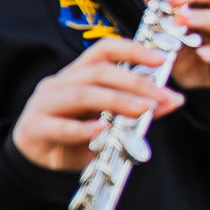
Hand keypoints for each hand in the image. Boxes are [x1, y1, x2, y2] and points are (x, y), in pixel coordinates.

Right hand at [11, 36, 183, 171]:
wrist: (37, 159)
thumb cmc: (75, 135)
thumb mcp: (108, 120)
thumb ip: (138, 108)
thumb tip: (173, 100)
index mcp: (77, 74)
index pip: (103, 50)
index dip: (132, 50)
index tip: (161, 60)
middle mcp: (59, 83)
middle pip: (97, 71)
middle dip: (134, 82)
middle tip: (161, 95)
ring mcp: (44, 104)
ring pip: (82, 94)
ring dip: (116, 101)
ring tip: (143, 110)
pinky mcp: (35, 128)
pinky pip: (61, 126)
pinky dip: (84, 128)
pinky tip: (102, 129)